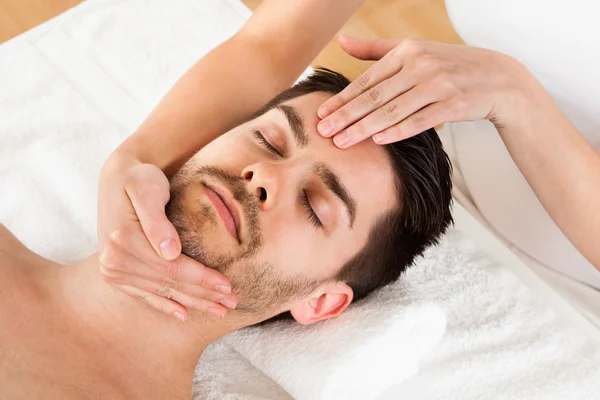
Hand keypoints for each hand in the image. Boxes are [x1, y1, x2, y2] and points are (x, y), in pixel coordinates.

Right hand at [97, 153, 236, 320]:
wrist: (119, 177)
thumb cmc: (141, 178)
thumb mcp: (149, 190)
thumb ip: (157, 221)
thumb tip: (170, 252)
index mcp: (123, 239)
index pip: (172, 267)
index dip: (202, 279)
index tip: (228, 286)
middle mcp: (113, 259)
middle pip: (169, 283)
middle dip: (203, 295)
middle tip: (232, 304)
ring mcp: (112, 269)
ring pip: (161, 292)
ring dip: (191, 303)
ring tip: (218, 311)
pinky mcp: (114, 273)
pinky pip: (143, 295)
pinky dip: (164, 305)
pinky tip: (182, 315)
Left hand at [317, 35, 533, 146]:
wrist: (497, 78)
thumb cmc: (448, 65)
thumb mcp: (413, 49)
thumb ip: (375, 49)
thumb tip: (341, 42)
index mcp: (407, 51)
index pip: (367, 80)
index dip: (342, 99)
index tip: (320, 115)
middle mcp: (420, 65)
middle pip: (375, 97)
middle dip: (345, 117)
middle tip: (322, 133)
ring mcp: (438, 84)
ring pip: (393, 111)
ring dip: (364, 128)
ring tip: (342, 143)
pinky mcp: (453, 104)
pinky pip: (420, 121)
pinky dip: (398, 131)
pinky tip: (378, 141)